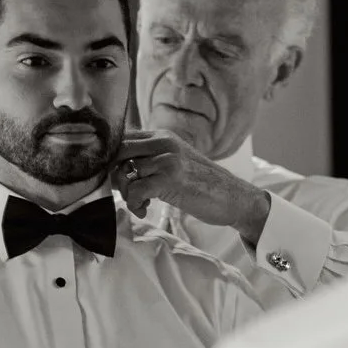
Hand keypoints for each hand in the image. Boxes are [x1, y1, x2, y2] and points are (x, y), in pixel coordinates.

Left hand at [113, 129, 271, 247]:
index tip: (120, 178)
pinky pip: (135, 191)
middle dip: (115, 175)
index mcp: (163, 137)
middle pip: (118, 151)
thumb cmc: (204, 185)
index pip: (123, 138)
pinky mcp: (169, 179)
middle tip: (126, 191)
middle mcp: (163, 143)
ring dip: (126, 194)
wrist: (234, 198)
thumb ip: (152, 160)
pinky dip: (134, 205)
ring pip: (124, 172)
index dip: (113, 159)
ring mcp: (167, 160)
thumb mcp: (177, 163)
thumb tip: (118, 168)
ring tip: (140, 204)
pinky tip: (144, 210)